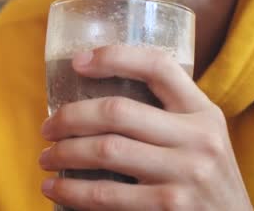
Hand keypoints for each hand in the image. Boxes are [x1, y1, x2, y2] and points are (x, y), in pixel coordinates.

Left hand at [39, 45, 251, 209]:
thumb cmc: (207, 180)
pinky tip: (55, 190)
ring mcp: (185, 175)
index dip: (114, 57)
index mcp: (203, 112)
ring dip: (64, 153)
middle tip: (47, 128)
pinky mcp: (168, 209)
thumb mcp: (202, 139)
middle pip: (118, 111)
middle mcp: (198, 139)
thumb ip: (167, 117)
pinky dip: (72, 192)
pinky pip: (107, 195)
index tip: (78, 62)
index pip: (158, 67)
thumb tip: (98, 101)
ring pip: (106, 151)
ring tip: (46, 158)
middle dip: (70, 117)